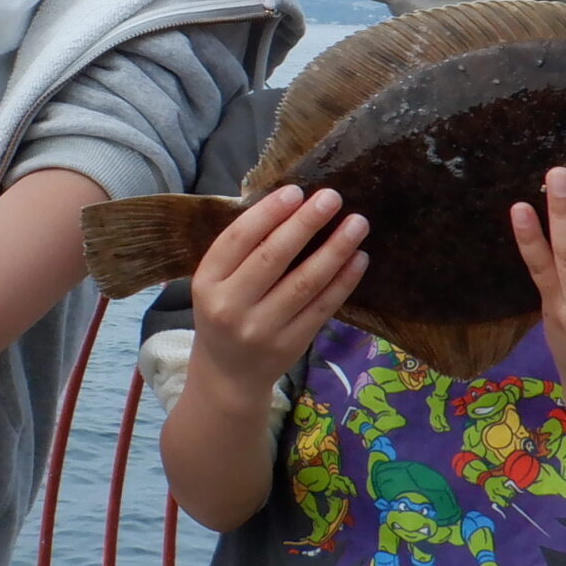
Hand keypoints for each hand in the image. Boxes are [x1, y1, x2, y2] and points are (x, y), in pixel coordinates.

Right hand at [187, 186, 369, 413]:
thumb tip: (288, 203)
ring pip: (305, 282)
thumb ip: (241, 250)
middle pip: (272, 257)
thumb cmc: (224, 313)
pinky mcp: (292, 344)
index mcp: (207, 283)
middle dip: (306, 223)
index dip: (268, 213)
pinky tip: (358, 258)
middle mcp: (231, 307)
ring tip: (356, 223)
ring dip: (334, 249)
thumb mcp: (215, 282)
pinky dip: (343, 281)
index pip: (238, 239)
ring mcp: (263, 329)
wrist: (228, 374)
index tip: (295, 190)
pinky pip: (323, 307)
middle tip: (332, 197)